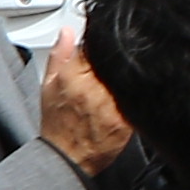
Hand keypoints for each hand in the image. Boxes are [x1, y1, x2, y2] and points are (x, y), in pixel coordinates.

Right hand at [35, 35, 133, 176]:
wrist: (66, 157)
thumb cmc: (57, 122)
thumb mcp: (49, 85)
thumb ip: (60, 56)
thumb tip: (68, 31)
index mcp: (73, 77)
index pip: (98, 48)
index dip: (107, 44)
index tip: (110, 47)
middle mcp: (93, 89)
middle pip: (118, 62)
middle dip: (121, 61)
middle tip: (120, 65)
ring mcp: (111, 104)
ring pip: (129, 78)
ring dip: (130, 76)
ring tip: (127, 80)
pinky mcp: (125, 119)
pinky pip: (138, 98)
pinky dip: (140, 94)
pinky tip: (139, 94)